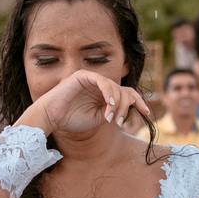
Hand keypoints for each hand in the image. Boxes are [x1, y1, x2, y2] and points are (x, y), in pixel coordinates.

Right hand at [21, 70, 149, 136]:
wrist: (52, 118)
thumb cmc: (72, 119)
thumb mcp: (98, 118)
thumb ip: (113, 112)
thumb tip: (128, 108)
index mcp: (105, 95)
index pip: (127, 94)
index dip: (138, 101)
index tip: (146, 112)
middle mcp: (101, 85)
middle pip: (124, 91)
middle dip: (126, 107)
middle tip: (119, 122)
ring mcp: (93, 79)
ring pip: (115, 87)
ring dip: (116, 104)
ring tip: (109, 117)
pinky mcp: (84, 76)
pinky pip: (102, 81)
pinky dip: (108, 93)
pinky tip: (109, 104)